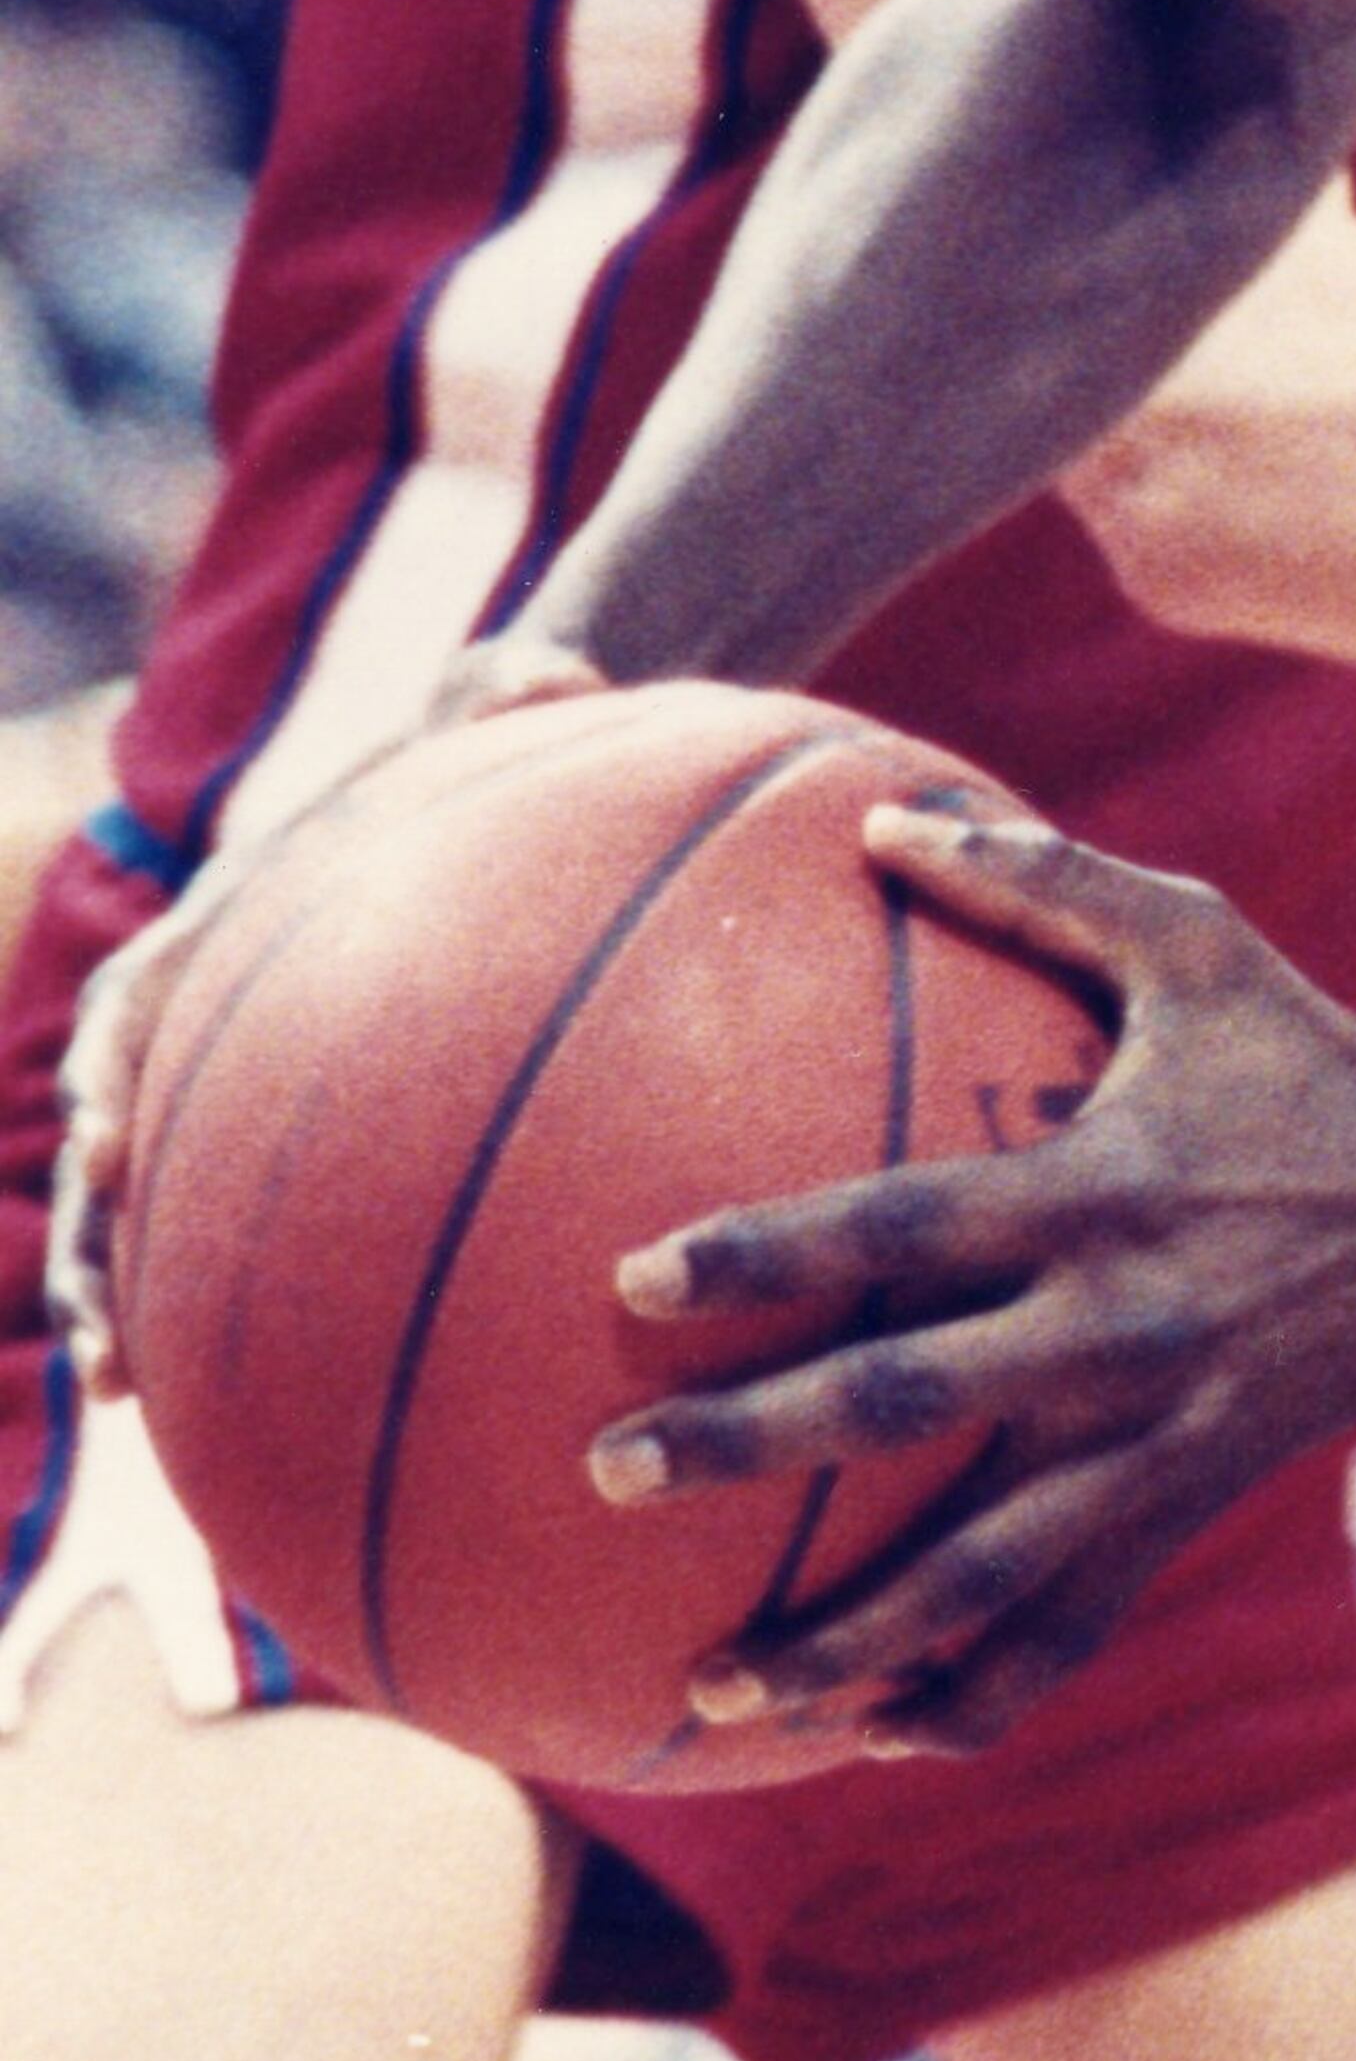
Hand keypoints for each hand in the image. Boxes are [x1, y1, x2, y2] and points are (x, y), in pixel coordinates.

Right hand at [49, 638, 608, 1387]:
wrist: (498, 781)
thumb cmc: (494, 741)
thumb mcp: (501, 701)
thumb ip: (514, 689)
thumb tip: (559, 663)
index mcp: (229, 919)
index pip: (142, 998)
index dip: (110, 1068)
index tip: (100, 1136)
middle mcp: (214, 1009)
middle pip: (114, 1129)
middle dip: (90, 1233)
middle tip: (97, 1338)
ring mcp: (242, 1078)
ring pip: (155, 1199)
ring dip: (123, 1291)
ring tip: (124, 1388)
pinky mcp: (302, 1129)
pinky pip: (245, 1222)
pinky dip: (230, 1299)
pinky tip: (249, 1397)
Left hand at [585, 807, 1355, 1751]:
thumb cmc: (1308, 1056)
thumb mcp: (1198, 943)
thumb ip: (1041, 881)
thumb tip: (879, 818)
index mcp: (1097, 1188)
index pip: (902, 1225)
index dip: (770, 1253)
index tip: (640, 1281)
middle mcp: (1115, 1323)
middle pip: (910, 1403)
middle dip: (753, 1446)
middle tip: (610, 1474)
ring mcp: (1156, 1433)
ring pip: (984, 1569)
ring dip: (849, 1639)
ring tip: (715, 1688)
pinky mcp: (1190, 1502)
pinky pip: (1073, 1627)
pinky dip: (978, 1695)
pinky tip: (880, 1736)